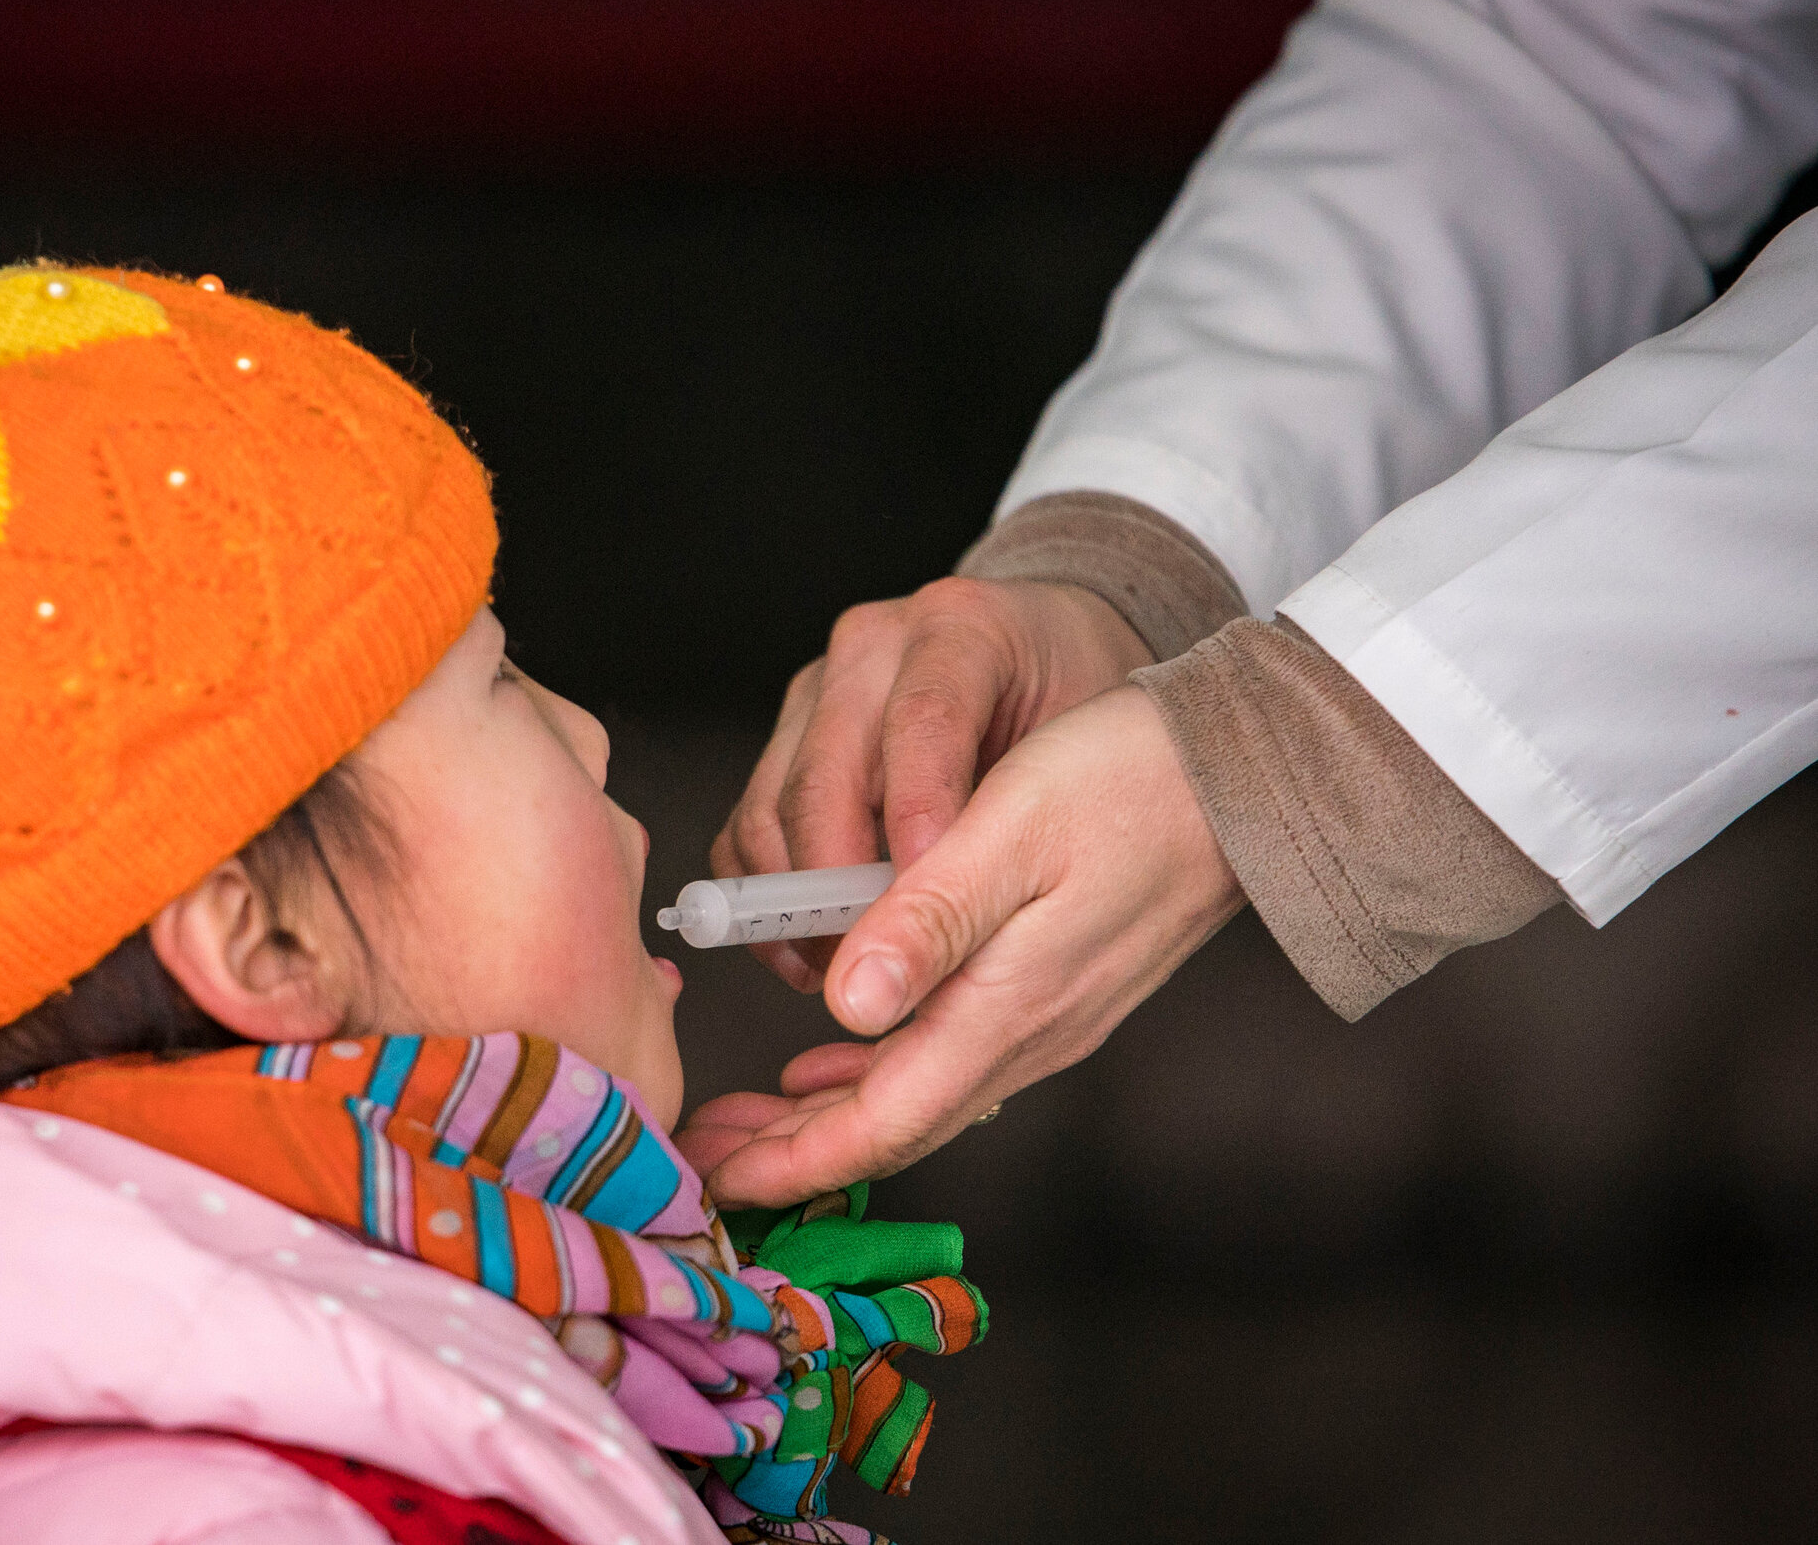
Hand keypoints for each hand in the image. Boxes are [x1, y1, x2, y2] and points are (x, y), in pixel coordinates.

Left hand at [677, 685, 1242, 1206]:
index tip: (717, 1178)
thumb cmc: (1128, 783)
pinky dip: (877, 1065)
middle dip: (791, 1149)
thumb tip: (845, 1006)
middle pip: (890, 1124)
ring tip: (748, 1116)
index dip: (792, 1159)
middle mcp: (1026, 1034)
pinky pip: (947, 1055)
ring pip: (915, 1092)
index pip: (881, 1122)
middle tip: (703, 1155)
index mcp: (1004, 1007)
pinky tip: (840, 1048)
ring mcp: (1045, 1018)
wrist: (1252, 776)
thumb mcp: (1010, 832)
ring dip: (826, 1111)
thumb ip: (928, 921)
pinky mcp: (1054, 988)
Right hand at [711, 575, 1150, 988]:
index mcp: (960, 628)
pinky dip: (766, 892)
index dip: (917, 819)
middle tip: (878, 963)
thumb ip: (1032, 804)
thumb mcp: (1086, 736)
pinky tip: (809, 944)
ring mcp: (820, 686)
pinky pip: (750, 820)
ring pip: (773, 805)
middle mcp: (874, 647)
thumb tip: (972, 908)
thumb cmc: (1073, 696)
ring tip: (847, 966)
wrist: (1045, 648)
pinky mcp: (787, 730)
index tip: (926, 901)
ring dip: (796, 902)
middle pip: (825, 775)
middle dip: (840, 887)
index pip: (923, 722)